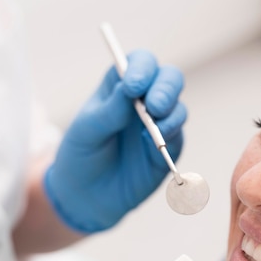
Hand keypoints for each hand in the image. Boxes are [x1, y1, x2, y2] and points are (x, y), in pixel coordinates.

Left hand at [45, 49, 186, 232]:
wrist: (86, 196)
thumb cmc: (82, 156)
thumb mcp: (86, 131)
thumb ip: (110, 111)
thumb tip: (131, 89)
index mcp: (120, 87)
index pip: (140, 64)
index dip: (142, 69)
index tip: (134, 86)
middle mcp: (145, 101)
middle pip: (168, 79)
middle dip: (166, 88)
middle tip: (155, 105)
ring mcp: (159, 124)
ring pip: (178, 106)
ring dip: (170, 114)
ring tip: (155, 126)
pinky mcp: (169, 148)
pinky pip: (178, 136)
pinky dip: (171, 136)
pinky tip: (156, 144)